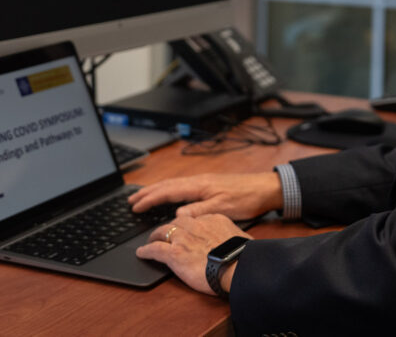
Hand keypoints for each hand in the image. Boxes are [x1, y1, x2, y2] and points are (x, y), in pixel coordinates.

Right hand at [128, 172, 282, 221]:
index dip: (150, 199)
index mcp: (199, 186)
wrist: (264, 188)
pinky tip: (167, 196)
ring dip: (156, 190)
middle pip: (166, 185)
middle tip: (130, 200)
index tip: (135, 206)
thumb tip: (178, 215)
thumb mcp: (222, 209)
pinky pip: (181, 186)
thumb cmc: (246, 198)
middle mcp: (198, 181)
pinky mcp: (208, 184)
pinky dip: (168, 190)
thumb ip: (199, 211)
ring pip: (173, 184)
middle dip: (147, 192)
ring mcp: (203, 181)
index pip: (168, 191)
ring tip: (142, 197)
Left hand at [136, 213, 249, 295]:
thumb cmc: (243, 256)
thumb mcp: (241, 238)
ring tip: (150, 240)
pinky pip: (155, 248)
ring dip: (155, 235)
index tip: (185, 229)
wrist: (238, 267)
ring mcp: (184, 238)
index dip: (187, 225)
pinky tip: (141, 253)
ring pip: (163, 231)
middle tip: (164, 232)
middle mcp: (197, 225)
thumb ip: (232, 236)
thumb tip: (239, 243)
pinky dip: (146, 250)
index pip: (195, 218)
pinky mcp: (175, 253)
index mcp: (213, 219)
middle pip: (177, 221)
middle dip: (169, 226)